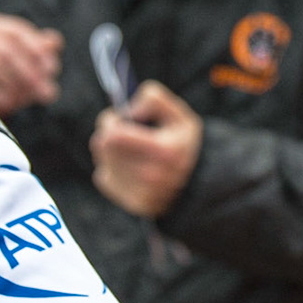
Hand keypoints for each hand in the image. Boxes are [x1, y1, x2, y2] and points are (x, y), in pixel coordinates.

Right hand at [0, 13, 61, 115]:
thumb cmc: (16, 72)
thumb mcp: (34, 60)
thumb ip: (44, 50)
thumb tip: (53, 42)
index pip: (16, 33)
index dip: (35, 51)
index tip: (50, 70)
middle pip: (4, 50)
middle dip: (29, 73)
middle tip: (45, 92)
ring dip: (13, 84)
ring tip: (27, 99)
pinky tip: (11, 103)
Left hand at [90, 80, 202, 217]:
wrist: (200, 184)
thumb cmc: (184, 144)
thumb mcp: (180, 115)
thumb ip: (155, 99)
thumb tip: (127, 110)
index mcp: (164, 151)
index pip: (113, 135)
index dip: (110, 121)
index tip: (119, 119)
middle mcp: (152, 176)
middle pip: (102, 146)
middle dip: (108, 133)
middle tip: (122, 131)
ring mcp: (141, 192)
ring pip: (102, 161)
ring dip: (110, 150)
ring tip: (130, 149)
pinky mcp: (133, 203)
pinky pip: (103, 177)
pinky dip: (111, 168)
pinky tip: (129, 166)